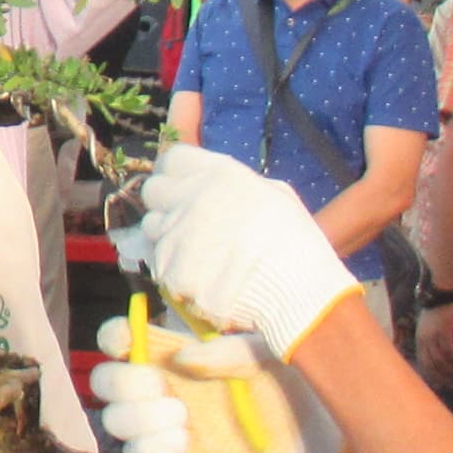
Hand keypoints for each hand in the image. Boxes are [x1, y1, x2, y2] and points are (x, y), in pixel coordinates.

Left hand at [112, 143, 364, 358]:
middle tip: (188, 226)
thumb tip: (210, 183)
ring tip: (204, 261)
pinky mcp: (171, 271)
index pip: (173, 159)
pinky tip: (203, 283)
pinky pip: (160, 269)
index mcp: (219, 174)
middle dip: (166, 206)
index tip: (182, 190)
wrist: (299, 293)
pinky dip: (176, 276)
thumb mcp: (275, 196)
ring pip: (153, 233)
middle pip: (153, 192)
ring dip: (171, 243)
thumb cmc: (296, 245)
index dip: (176, 175)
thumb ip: (236, 184)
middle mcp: (191, 197)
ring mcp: (177, 235)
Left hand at [416, 298, 452, 388]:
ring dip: (452, 372)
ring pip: (441, 361)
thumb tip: (439, 356)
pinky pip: (450, 352)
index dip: (432, 376)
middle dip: (442, 378)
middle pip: (431, 365)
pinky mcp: (443, 332)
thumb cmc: (438, 310)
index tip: (441, 386)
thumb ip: (432, 341)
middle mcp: (424, 340)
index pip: (423, 364)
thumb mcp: (430, 327)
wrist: (441, 294)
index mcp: (420, 340)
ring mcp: (433, 337)